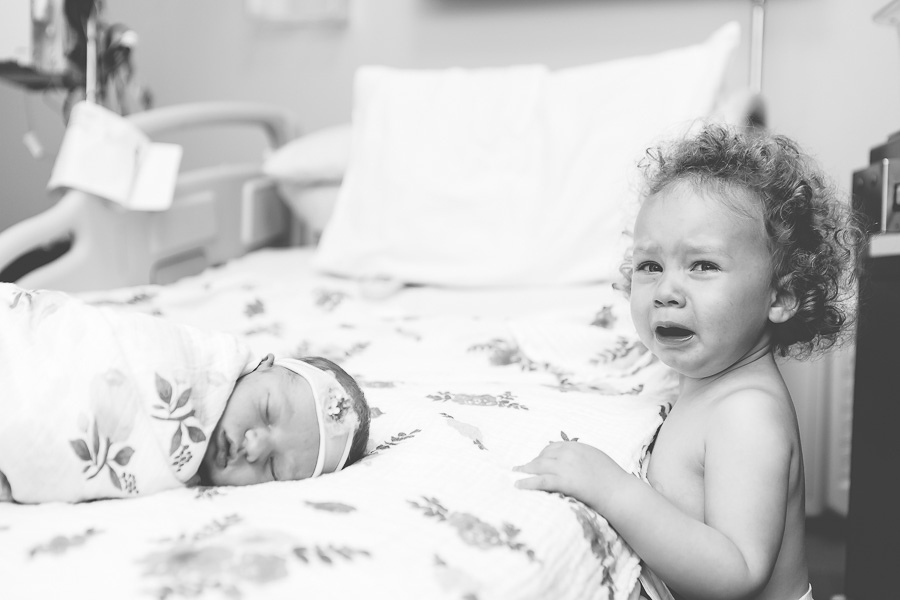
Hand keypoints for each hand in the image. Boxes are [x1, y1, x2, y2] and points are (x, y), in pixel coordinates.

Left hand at [513, 441, 627, 511]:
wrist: (620, 492)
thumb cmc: (612, 479)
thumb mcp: (596, 458)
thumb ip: (581, 456)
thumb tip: (568, 462)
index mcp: (577, 446)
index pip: (552, 447)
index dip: (542, 455)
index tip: (537, 461)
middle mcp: (569, 453)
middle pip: (543, 456)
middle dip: (532, 463)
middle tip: (522, 469)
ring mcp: (566, 466)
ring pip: (538, 466)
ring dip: (525, 471)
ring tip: (515, 475)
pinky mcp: (565, 481)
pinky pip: (541, 481)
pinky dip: (527, 482)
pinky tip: (519, 485)